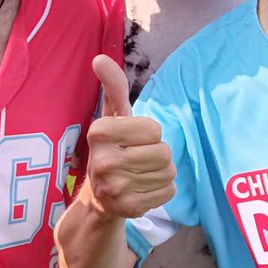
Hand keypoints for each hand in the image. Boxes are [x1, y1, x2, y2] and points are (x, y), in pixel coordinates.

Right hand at [83, 55, 175, 218]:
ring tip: (140, 174)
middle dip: (158, 154)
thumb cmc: (112, 147)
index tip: (131, 139)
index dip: (148, 133)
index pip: (154, 129)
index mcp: (99, 133)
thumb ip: (112, 86)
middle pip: (164, 152)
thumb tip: (99, 58)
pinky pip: (168, 192)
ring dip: (160, 172)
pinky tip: (142, 189)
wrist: (99, 196)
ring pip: (168, 173)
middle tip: (138, 159)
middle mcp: (103, 161)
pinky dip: (161, 190)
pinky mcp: (128, 209)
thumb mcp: (112, 116)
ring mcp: (114, 188)